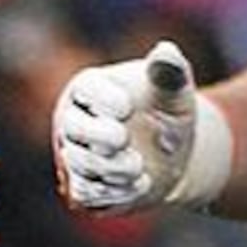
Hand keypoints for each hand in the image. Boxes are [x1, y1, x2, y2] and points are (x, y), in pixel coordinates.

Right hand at [52, 39, 228, 216]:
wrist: (174, 155)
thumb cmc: (167, 112)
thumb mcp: (173, 90)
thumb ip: (169, 71)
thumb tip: (166, 52)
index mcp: (89, 89)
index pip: (85, 90)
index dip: (102, 99)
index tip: (127, 106)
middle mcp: (74, 121)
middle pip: (72, 129)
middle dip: (99, 137)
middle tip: (123, 138)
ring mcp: (75, 156)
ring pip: (79, 165)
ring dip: (111, 168)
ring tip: (138, 166)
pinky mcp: (83, 188)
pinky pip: (85, 194)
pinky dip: (113, 193)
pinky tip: (139, 184)